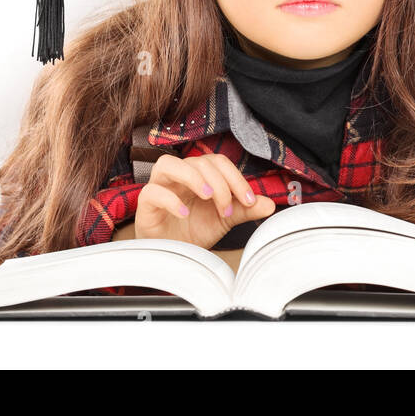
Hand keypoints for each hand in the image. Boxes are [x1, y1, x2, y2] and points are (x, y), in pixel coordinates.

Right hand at [134, 153, 274, 249]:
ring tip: (208, 196)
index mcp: (198, 175)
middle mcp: (178, 176)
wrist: (174, 254)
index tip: (249, 200)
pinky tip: (184, 213)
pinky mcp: (145, 205)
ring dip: (192, 176)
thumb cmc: (194, 230)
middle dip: (219, 183)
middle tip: (228, 208)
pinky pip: (152, 192)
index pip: (217, 162)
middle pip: (198, 162)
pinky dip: (169, 199)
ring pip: (168, 164)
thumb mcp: (224, 219)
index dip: (235, 177)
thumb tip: (269, 204)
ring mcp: (160, 187)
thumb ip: (244, 209)